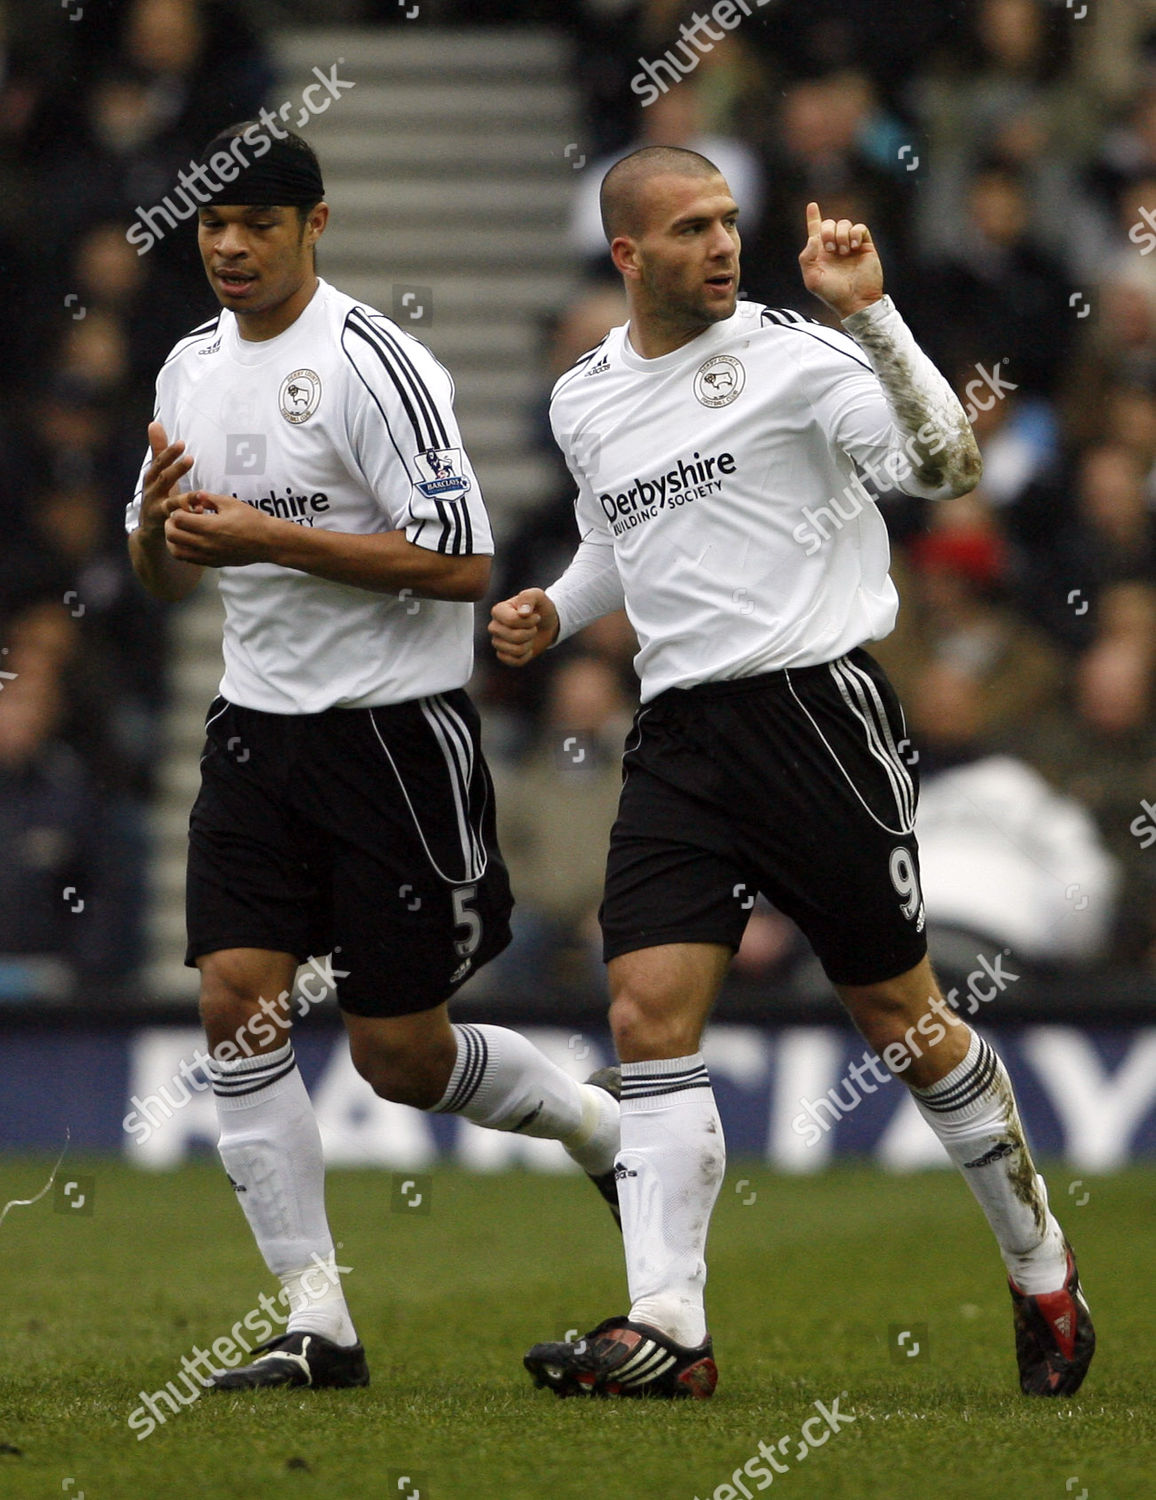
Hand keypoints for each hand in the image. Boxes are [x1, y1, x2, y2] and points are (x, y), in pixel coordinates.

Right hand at [140, 420, 194, 535]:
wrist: (148, 533)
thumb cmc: (157, 497)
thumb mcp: (157, 474)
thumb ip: (158, 451)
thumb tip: (154, 423)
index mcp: (151, 479)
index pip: (159, 463)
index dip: (168, 453)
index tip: (182, 443)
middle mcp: (152, 493)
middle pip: (163, 479)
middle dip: (176, 469)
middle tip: (191, 458)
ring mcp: (157, 511)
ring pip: (171, 503)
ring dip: (185, 498)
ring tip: (200, 493)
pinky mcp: (165, 526)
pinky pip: (177, 521)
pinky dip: (189, 516)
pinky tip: (202, 511)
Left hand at [164, 491, 276, 566]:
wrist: (267, 542)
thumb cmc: (251, 520)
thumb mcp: (230, 503)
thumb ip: (209, 499)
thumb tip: (196, 496)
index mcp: (209, 526)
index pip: (177, 519)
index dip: (177, 510)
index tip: (186, 508)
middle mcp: (205, 543)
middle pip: (172, 535)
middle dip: (170, 524)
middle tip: (178, 518)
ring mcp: (208, 556)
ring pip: (176, 551)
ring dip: (173, 540)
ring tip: (181, 531)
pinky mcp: (212, 563)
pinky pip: (188, 559)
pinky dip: (183, 550)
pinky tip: (192, 541)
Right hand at [488, 587, 557, 666]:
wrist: (546, 624)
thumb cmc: (540, 608)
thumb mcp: (538, 596)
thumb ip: (529, 597)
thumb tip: (523, 613)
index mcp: (498, 610)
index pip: (512, 621)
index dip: (529, 621)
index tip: (536, 616)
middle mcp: (494, 626)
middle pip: (513, 636)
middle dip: (530, 633)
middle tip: (533, 627)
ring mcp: (497, 642)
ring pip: (515, 650)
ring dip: (529, 644)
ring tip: (530, 636)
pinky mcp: (503, 655)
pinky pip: (515, 661)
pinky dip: (526, 656)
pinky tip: (528, 647)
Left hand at [798, 201, 883, 319]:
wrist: (856, 301)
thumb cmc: (833, 294)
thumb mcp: (812, 280)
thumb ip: (806, 258)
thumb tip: (813, 238)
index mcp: (820, 254)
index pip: (815, 231)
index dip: (813, 218)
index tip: (812, 206)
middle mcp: (835, 247)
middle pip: (829, 223)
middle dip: (827, 231)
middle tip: (830, 249)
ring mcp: (850, 245)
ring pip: (844, 223)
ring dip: (841, 235)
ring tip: (843, 252)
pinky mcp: (865, 246)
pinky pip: (860, 228)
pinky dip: (855, 233)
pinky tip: (853, 246)